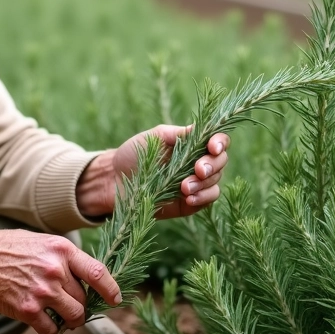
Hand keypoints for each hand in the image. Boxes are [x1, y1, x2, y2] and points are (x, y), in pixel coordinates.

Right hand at [0, 229, 121, 333]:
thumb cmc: (6, 248)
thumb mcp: (41, 241)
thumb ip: (64, 257)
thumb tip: (85, 276)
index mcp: (61, 250)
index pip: (98, 273)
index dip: (111, 289)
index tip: (115, 299)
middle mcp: (55, 271)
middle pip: (84, 299)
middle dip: (81, 304)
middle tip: (70, 304)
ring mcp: (43, 292)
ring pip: (74, 317)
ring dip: (71, 320)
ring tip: (62, 316)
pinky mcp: (28, 311)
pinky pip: (51, 330)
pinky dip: (50, 330)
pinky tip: (42, 321)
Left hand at [76, 126, 230, 219]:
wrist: (114, 180)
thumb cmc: (133, 153)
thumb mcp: (155, 137)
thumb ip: (179, 134)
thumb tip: (202, 130)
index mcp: (192, 144)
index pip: (218, 141)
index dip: (220, 142)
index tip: (212, 146)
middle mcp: (197, 163)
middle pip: (221, 162)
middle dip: (212, 165)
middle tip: (197, 169)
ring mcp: (195, 184)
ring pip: (215, 183)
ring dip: (205, 184)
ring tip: (184, 187)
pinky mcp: (189, 203)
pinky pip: (207, 200)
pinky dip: (202, 198)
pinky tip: (188, 198)